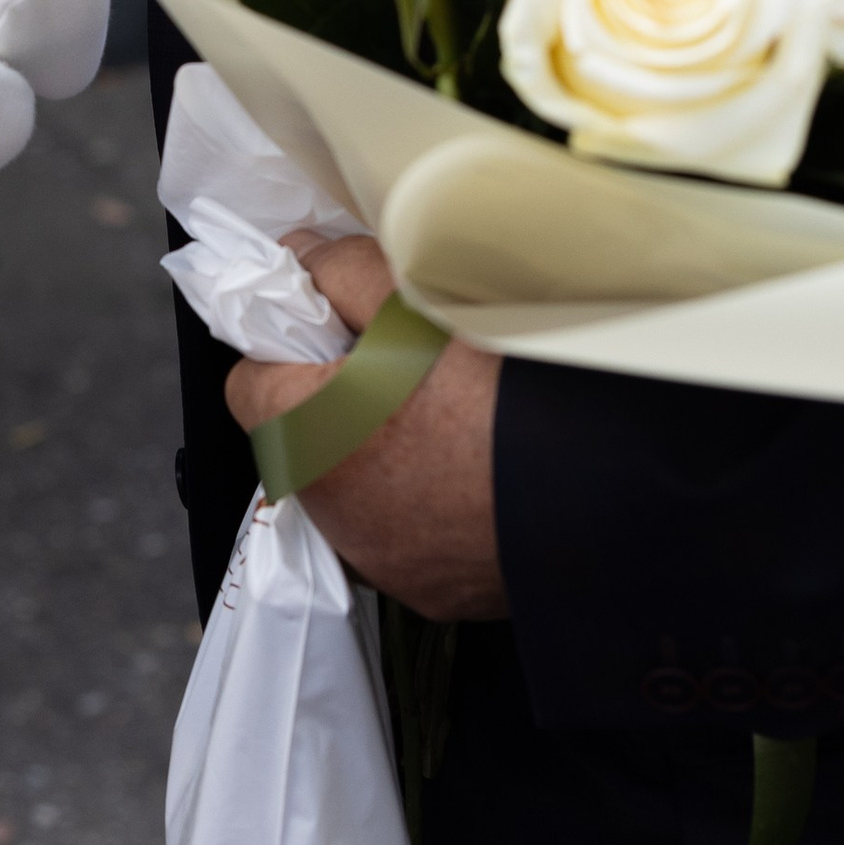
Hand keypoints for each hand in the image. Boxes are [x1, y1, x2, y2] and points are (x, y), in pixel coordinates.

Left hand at [224, 233, 507, 621]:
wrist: (595, 494)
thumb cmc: (500, 393)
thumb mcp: (414, 304)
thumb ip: (340, 272)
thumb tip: (295, 254)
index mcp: (306, 432)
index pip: (248, 384)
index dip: (288, 349)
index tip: (336, 335)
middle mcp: (329, 511)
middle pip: (302, 440)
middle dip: (336, 402)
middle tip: (407, 372)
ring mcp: (378, 559)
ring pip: (352, 492)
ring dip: (379, 457)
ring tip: (452, 423)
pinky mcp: (429, 591)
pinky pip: (405, 538)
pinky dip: (425, 509)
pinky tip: (475, 475)